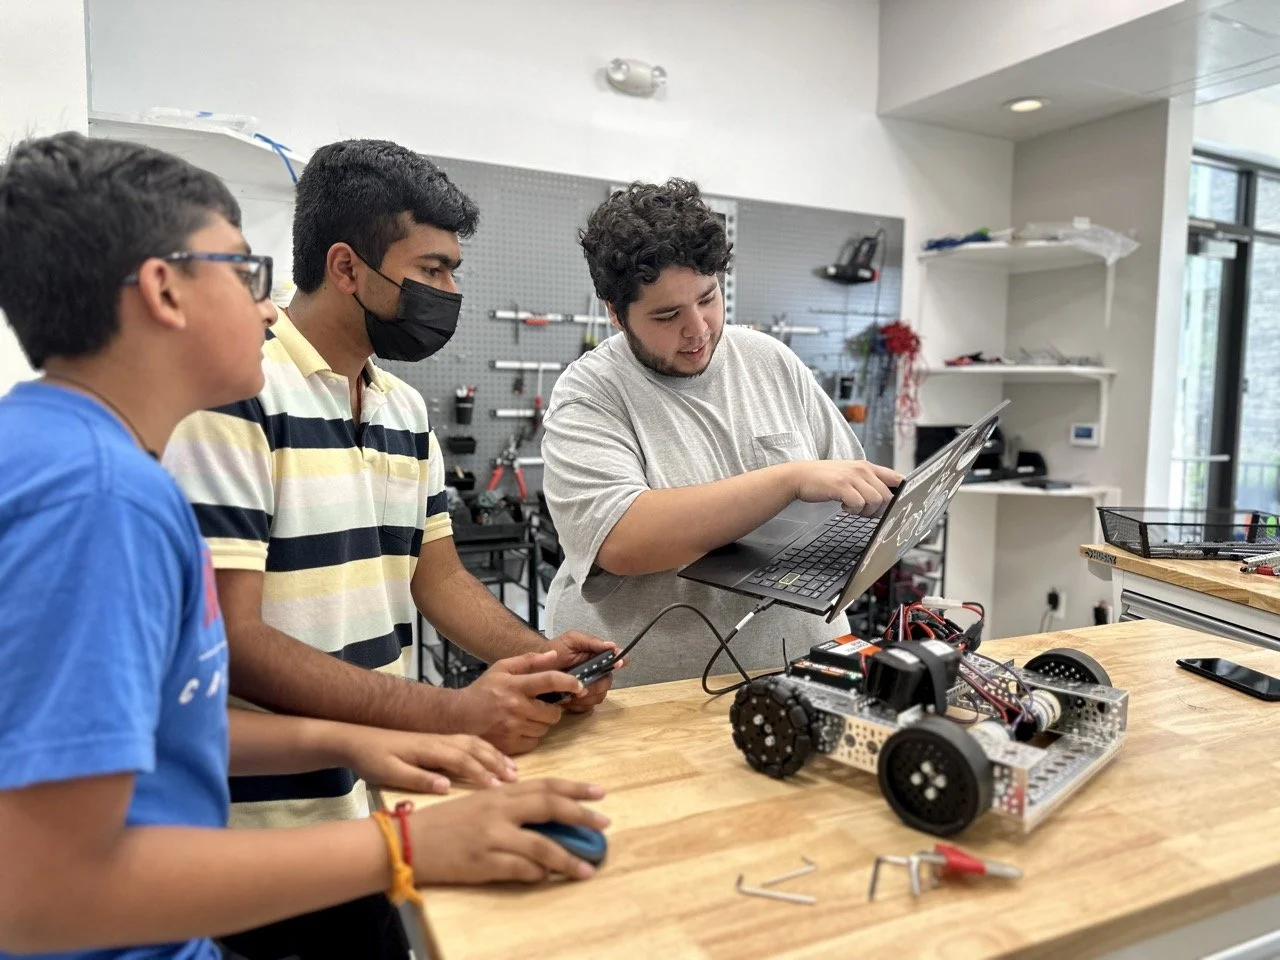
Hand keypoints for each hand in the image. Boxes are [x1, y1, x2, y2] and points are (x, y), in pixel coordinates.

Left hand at [337, 727, 516, 793]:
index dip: (481, 774)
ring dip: (495, 755)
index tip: (498, 789)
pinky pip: (469, 741)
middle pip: (475, 748)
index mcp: (429, 748)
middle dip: (496, 764)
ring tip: (513, 771)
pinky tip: (495, 758)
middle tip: (515, 781)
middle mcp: (439, 740)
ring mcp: (440, 738)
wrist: (356, 739)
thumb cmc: (371, 759)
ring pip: (475, 743)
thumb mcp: (389, 773)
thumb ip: (418, 779)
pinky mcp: (438, 740)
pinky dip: (486, 749)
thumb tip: (447, 786)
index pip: (462, 760)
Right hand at [408, 778, 609, 883]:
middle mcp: (499, 809)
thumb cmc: (446, 822)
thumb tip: (546, 816)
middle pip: (549, 807)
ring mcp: (492, 836)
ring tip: (587, 868)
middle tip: (605, 823)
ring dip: (567, 858)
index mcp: (500, 793)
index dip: (575, 788)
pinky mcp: (483, 862)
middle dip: (581, 815)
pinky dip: (537, 873)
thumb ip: (511, 806)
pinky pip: (519, 869)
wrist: (408, 841)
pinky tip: (548, 877)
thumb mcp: (480, 804)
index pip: (546, 785)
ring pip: (540, 844)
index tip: (600, 793)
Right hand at [455, 650, 583, 754]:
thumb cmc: (483, 690)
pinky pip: (535, 742)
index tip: (578, 686)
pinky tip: (519, 728)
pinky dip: (532, 736)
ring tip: (526, 716)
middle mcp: (515, 707)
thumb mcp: (502, 668)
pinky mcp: (510, 745)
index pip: (549, 680)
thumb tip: (554, 655)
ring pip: (545, 728)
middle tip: (541, 705)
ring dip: (542, 723)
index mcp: (515, 685)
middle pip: (553, 712)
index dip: (569, 682)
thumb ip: (529, 661)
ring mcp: (513, 728)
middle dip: (553, 709)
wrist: (458, 717)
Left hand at [547, 630, 622, 713]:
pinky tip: (567, 701)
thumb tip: (612, 646)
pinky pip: (587, 707)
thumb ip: (591, 641)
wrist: (534, 667)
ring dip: (586, 697)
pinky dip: (578, 706)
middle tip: (581, 687)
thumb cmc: (554, 650)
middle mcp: (597, 673)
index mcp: (598, 657)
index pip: (618, 659)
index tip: (617, 664)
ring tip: (570, 694)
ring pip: (599, 697)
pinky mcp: (580, 701)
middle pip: (608, 683)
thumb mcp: (571, 640)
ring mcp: (589, 688)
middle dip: (596, 686)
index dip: (620, 662)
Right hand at [789, 460, 902, 515]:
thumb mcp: (850, 475)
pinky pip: (859, 504)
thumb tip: (886, 500)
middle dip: (879, 510)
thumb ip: (868, 483)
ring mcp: (852, 477)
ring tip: (853, 509)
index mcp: (867, 467)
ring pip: (875, 501)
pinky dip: (853, 511)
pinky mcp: (841, 486)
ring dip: (866, 511)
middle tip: (865, 512)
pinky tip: (843, 507)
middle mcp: (863, 470)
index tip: (899, 505)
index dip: (902, 493)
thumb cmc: (826, 479)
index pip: (896, 478)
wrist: (800, 476)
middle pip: (887, 495)